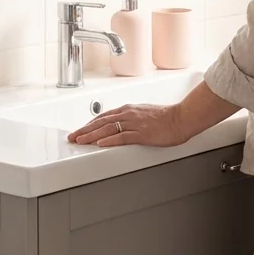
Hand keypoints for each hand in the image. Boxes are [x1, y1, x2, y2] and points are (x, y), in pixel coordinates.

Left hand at [67, 103, 189, 147]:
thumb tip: (120, 124)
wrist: (181, 118)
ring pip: (108, 129)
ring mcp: (134, 124)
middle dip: (85, 130)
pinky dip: (110, 140)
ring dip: (92, 135)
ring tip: (80, 141)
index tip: (79, 130)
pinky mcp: (142, 134)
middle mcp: (128, 114)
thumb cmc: (166, 117)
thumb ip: (131, 117)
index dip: (90, 124)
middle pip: (101, 122)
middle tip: (72, 137)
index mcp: (128, 109)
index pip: (104, 117)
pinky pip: (123, 137)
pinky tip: (100, 144)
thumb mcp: (144, 113)